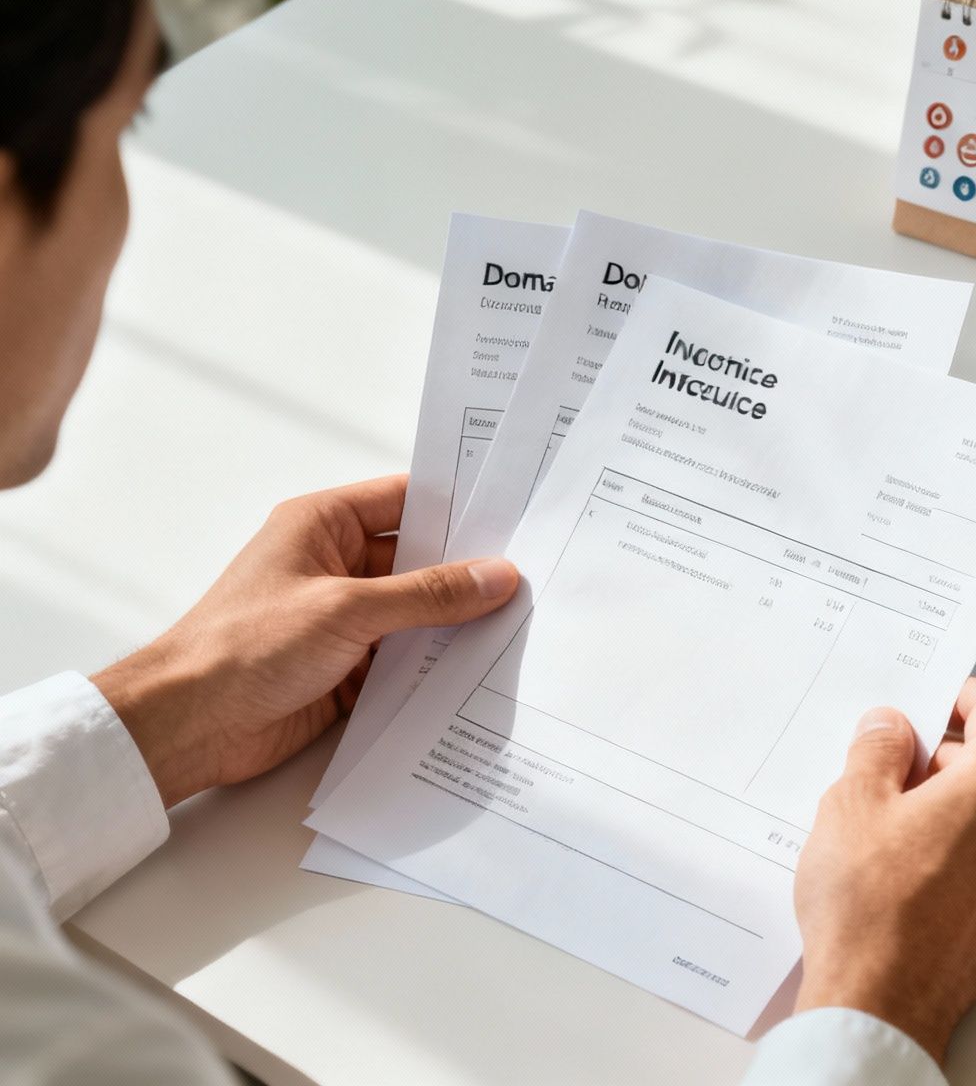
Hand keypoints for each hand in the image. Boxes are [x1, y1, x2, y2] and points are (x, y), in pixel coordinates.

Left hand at [90, 475, 518, 807]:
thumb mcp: (347, 608)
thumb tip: (495, 575)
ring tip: (523, 624)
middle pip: (420, 560)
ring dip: (457, 624)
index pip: (406, 500)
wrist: (188, 725)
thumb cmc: (244, 646)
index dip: (459, 505)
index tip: (516, 514)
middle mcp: (335, 566)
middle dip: (470, 572)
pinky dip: (437, 667)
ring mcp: (342, 620)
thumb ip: (427, 594)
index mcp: (324, 526)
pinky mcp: (347, 668)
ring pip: (418, 614)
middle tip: (536, 576)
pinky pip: (406, 661)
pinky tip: (482, 672)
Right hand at [792, 679, 975, 1063]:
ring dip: (949, 807)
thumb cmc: (871, 912)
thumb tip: (891, 728)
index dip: (965, 695)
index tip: (937, 698)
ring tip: (886, 830)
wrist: (881, 1006)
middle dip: (945, 758)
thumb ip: (878, 749)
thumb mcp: (853, 803)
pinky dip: (957, 851)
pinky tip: (904, 872)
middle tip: (888, 770)